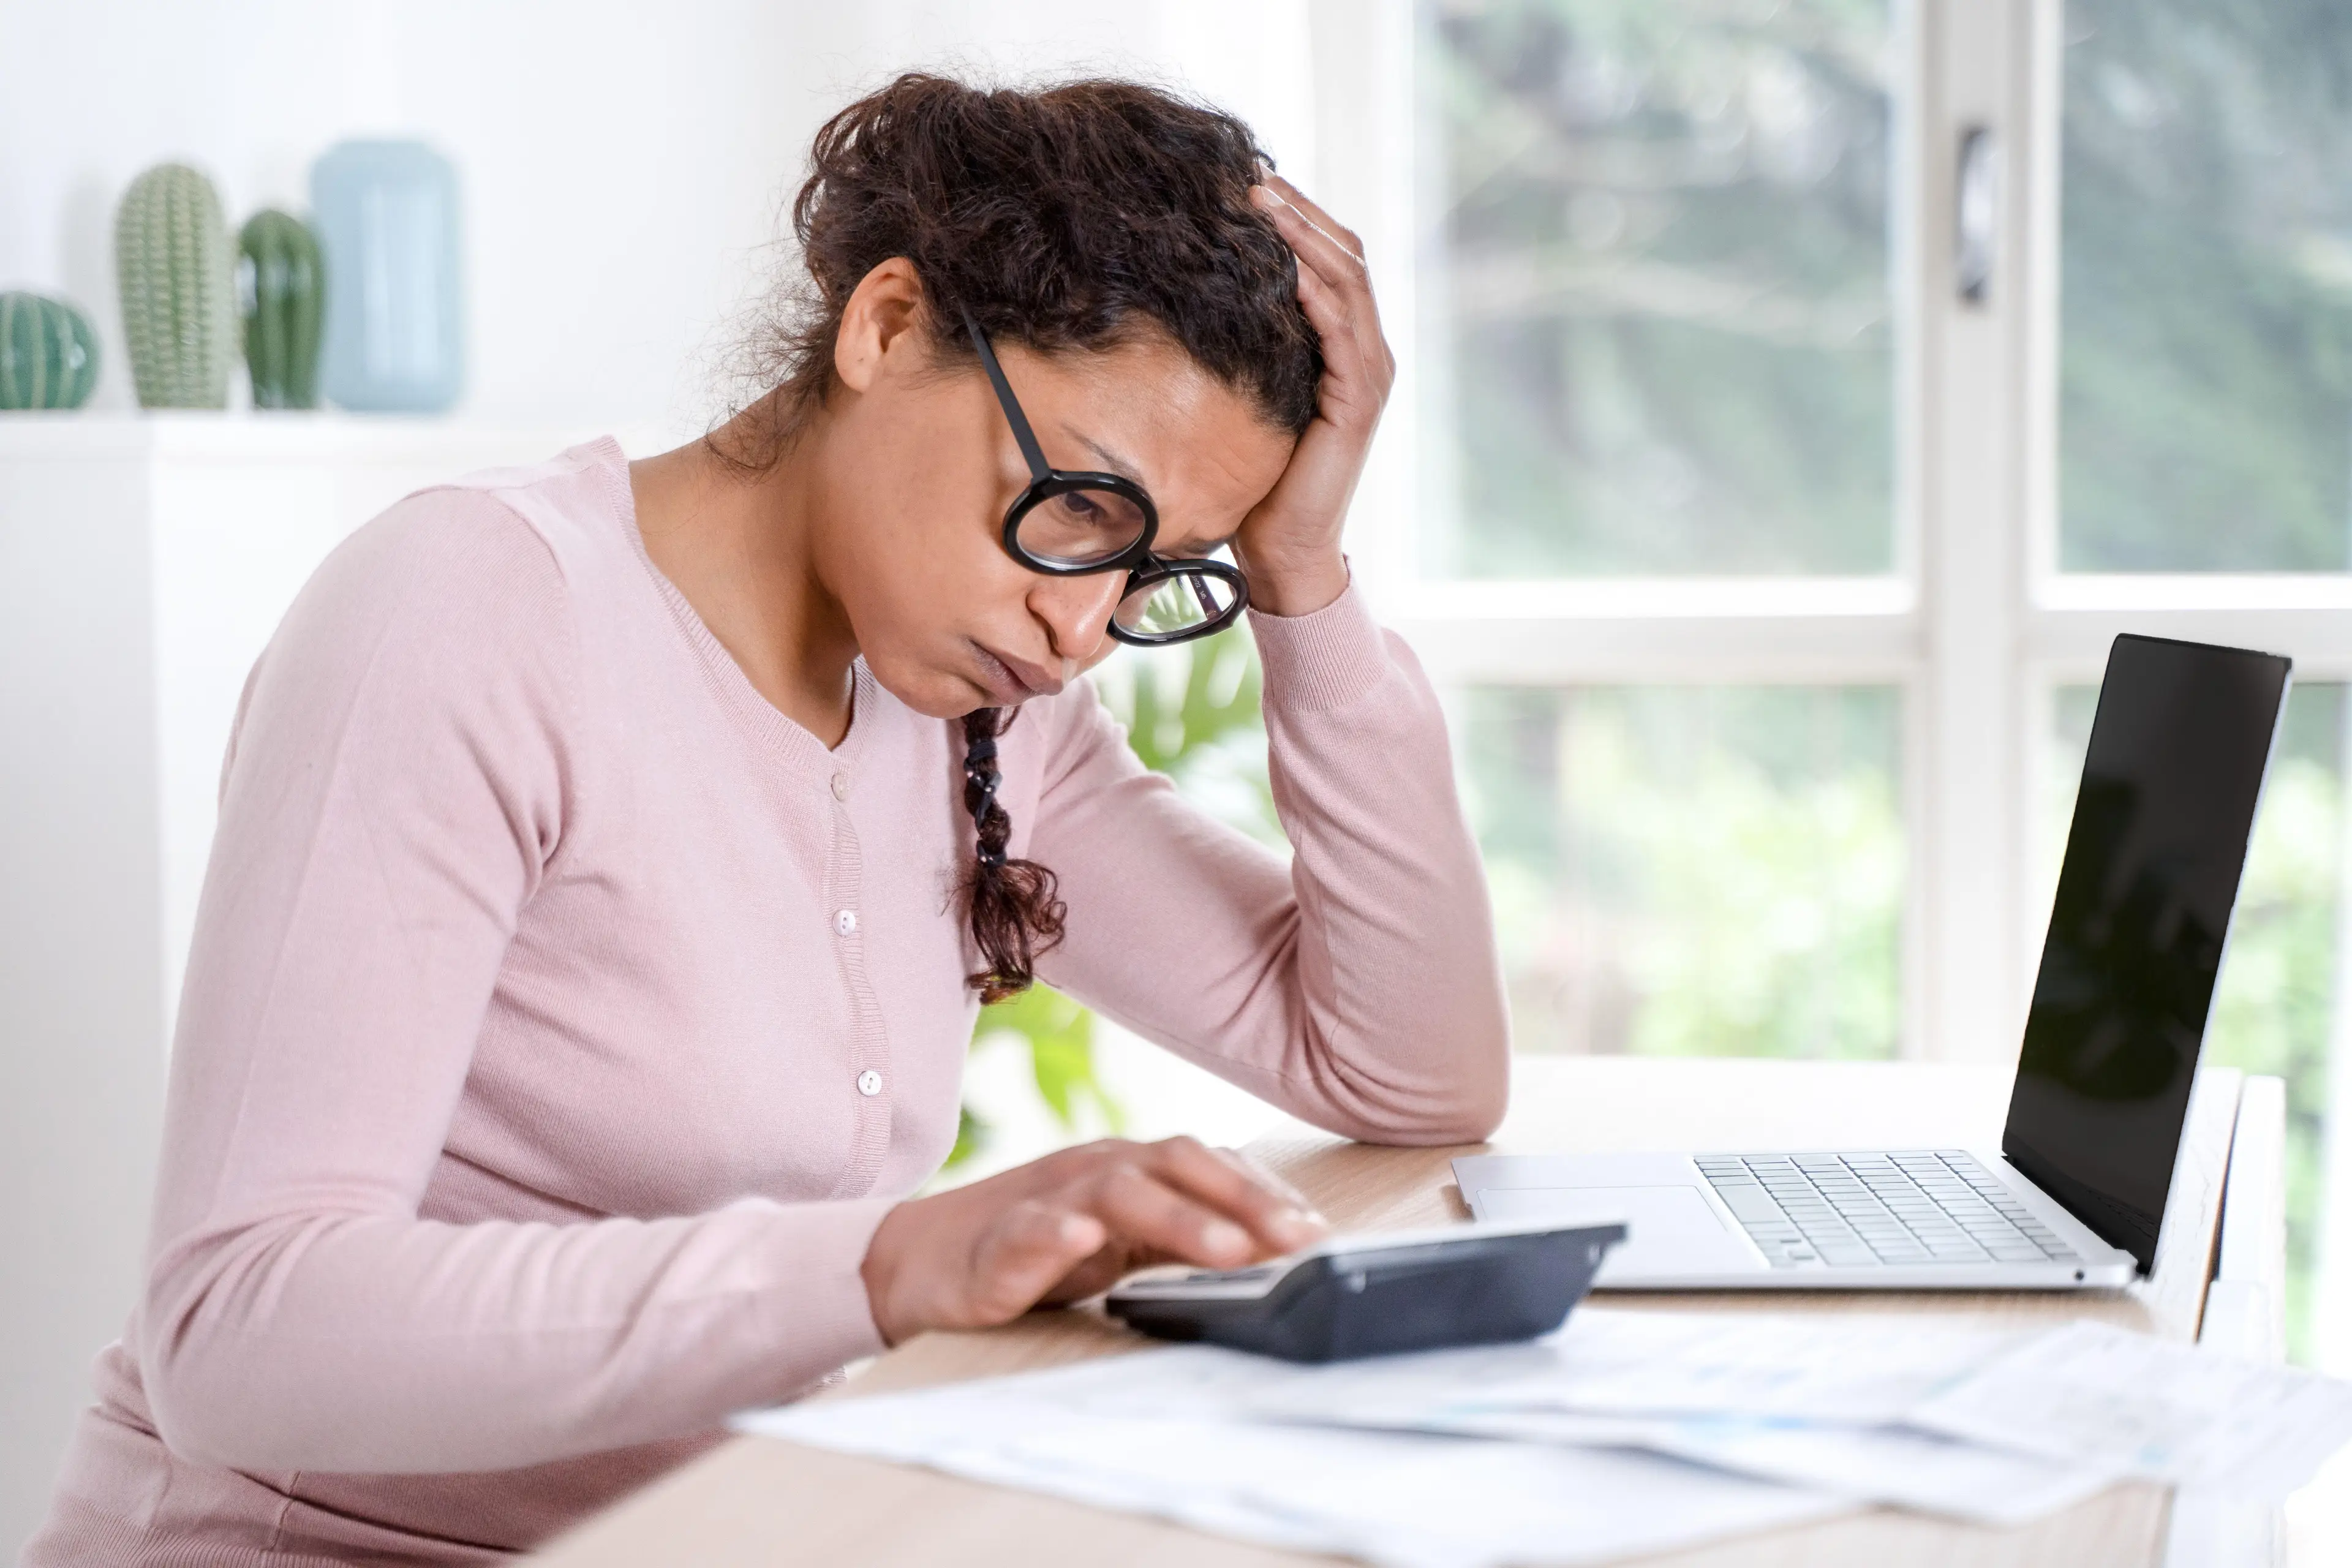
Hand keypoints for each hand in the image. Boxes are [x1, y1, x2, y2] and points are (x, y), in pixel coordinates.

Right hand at [859, 1136, 1327, 1344]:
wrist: (927, 1259)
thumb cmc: (1038, 1246)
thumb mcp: (1124, 1239)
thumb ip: (1187, 1235)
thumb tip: (1276, 1249)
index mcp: (1132, 1169)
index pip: (1210, 1165)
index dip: (1266, 1192)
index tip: (1319, 1232)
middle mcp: (1097, 1171)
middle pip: (1178, 1164)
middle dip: (1244, 1199)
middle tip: (1298, 1239)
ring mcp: (1048, 1201)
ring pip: (1119, 1194)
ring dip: (1179, 1218)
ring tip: (1228, 1249)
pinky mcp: (999, 1242)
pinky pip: (1030, 1232)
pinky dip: (1058, 1234)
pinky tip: (1082, 1241)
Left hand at [1235, 171, 1396, 616]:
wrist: (1283, 549)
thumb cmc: (1259, 478)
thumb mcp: (1252, 394)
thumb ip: (1252, 345)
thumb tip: (1203, 295)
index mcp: (1347, 344)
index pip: (1332, 259)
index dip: (1297, 215)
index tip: (1249, 180)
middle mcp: (1368, 351)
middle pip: (1346, 256)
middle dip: (1300, 211)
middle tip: (1251, 175)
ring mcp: (1369, 375)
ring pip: (1349, 283)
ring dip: (1305, 238)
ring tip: (1263, 203)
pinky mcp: (1360, 403)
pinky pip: (1343, 335)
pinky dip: (1318, 296)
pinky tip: (1285, 268)